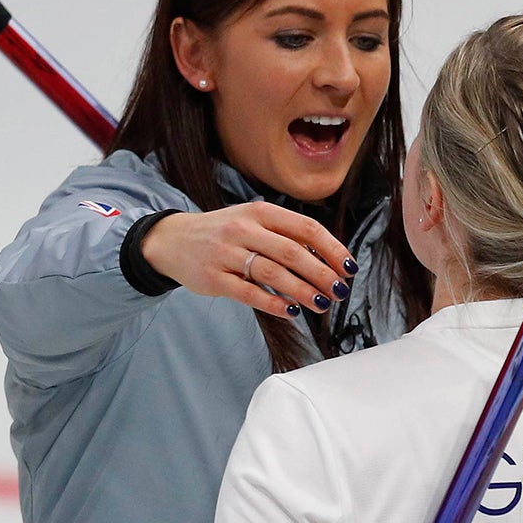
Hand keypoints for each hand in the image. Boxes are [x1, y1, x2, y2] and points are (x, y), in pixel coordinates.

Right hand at [140, 203, 356, 319]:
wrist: (173, 240)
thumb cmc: (222, 232)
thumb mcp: (253, 221)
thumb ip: (285, 234)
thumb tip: (328, 258)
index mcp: (260, 212)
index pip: (305, 228)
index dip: (332, 249)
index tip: (349, 267)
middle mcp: (244, 228)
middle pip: (293, 252)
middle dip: (322, 273)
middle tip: (339, 290)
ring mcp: (227, 253)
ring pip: (272, 273)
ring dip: (302, 291)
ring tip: (321, 304)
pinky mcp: (214, 277)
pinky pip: (248, 293)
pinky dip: (273, 303)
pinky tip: (290, 311)